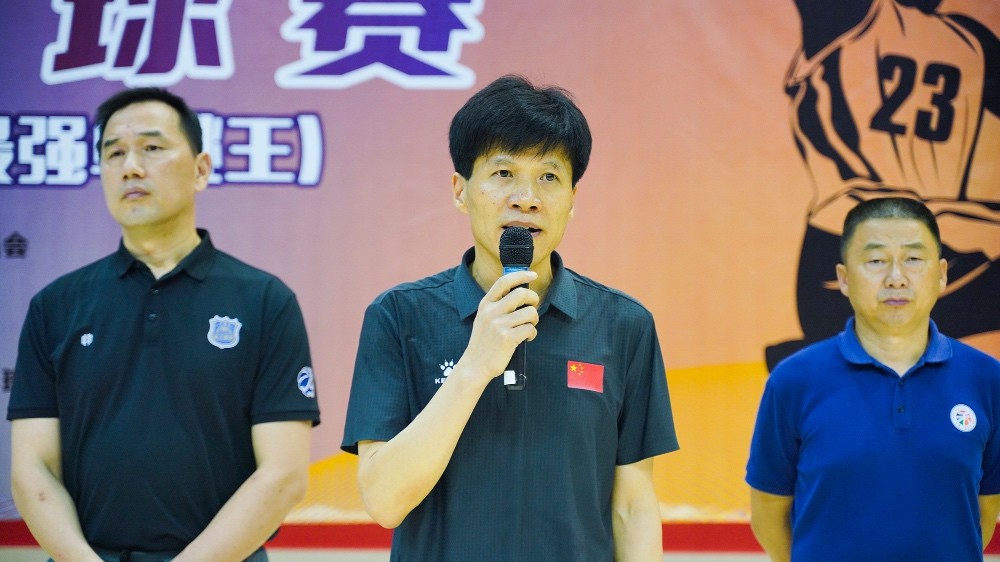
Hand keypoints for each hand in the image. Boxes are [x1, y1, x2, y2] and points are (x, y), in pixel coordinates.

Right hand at [456, 270, 538, 386]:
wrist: (475, 365)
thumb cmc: (483, 342)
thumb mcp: (483, 319)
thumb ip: (496, 306)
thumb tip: (520, 294)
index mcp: (485, 304)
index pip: (504, 282)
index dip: (521, 275)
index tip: (532, 275)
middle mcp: (491, 312)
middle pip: (521, 294)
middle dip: (533, 299)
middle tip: (533, 307)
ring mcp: (499, 325)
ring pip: (529, 313)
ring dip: (534, 320)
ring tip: (528, 327)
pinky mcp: (507, 338)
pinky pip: (530, 329)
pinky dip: (532, 334)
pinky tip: (526, 339)